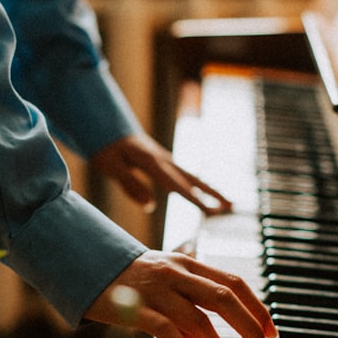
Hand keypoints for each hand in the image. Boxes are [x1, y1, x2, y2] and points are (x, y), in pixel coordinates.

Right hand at [83, 251, 276, 337]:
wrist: (86, 265)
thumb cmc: (131, 281)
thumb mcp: (166, 287)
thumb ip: (190, 313)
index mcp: (189, 265)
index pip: (234, 283)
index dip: (257, 308)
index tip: (271, 332)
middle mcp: (176, 273)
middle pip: (224, 297)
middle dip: (249, 327)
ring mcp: (156, 289)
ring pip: (197, 317)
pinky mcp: (134, 306)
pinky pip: (165, 329)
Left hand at [89, 133, 232, 214]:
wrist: (106, 126)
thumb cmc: (105, 147)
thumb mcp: (110, 166)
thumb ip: (130, 185)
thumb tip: (150, 207)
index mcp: (151, 161)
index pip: (177, 185)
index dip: (196, 199)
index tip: (213, 211)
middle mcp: (163, 160)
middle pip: (192, 179)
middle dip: (213, 193)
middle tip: (232, 206)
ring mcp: (165, 160)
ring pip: (191, 177)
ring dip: (209, 189)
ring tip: (227, 204)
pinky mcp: (162, 162)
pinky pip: (184, 176)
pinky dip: (197, 185)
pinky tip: (205, 194)